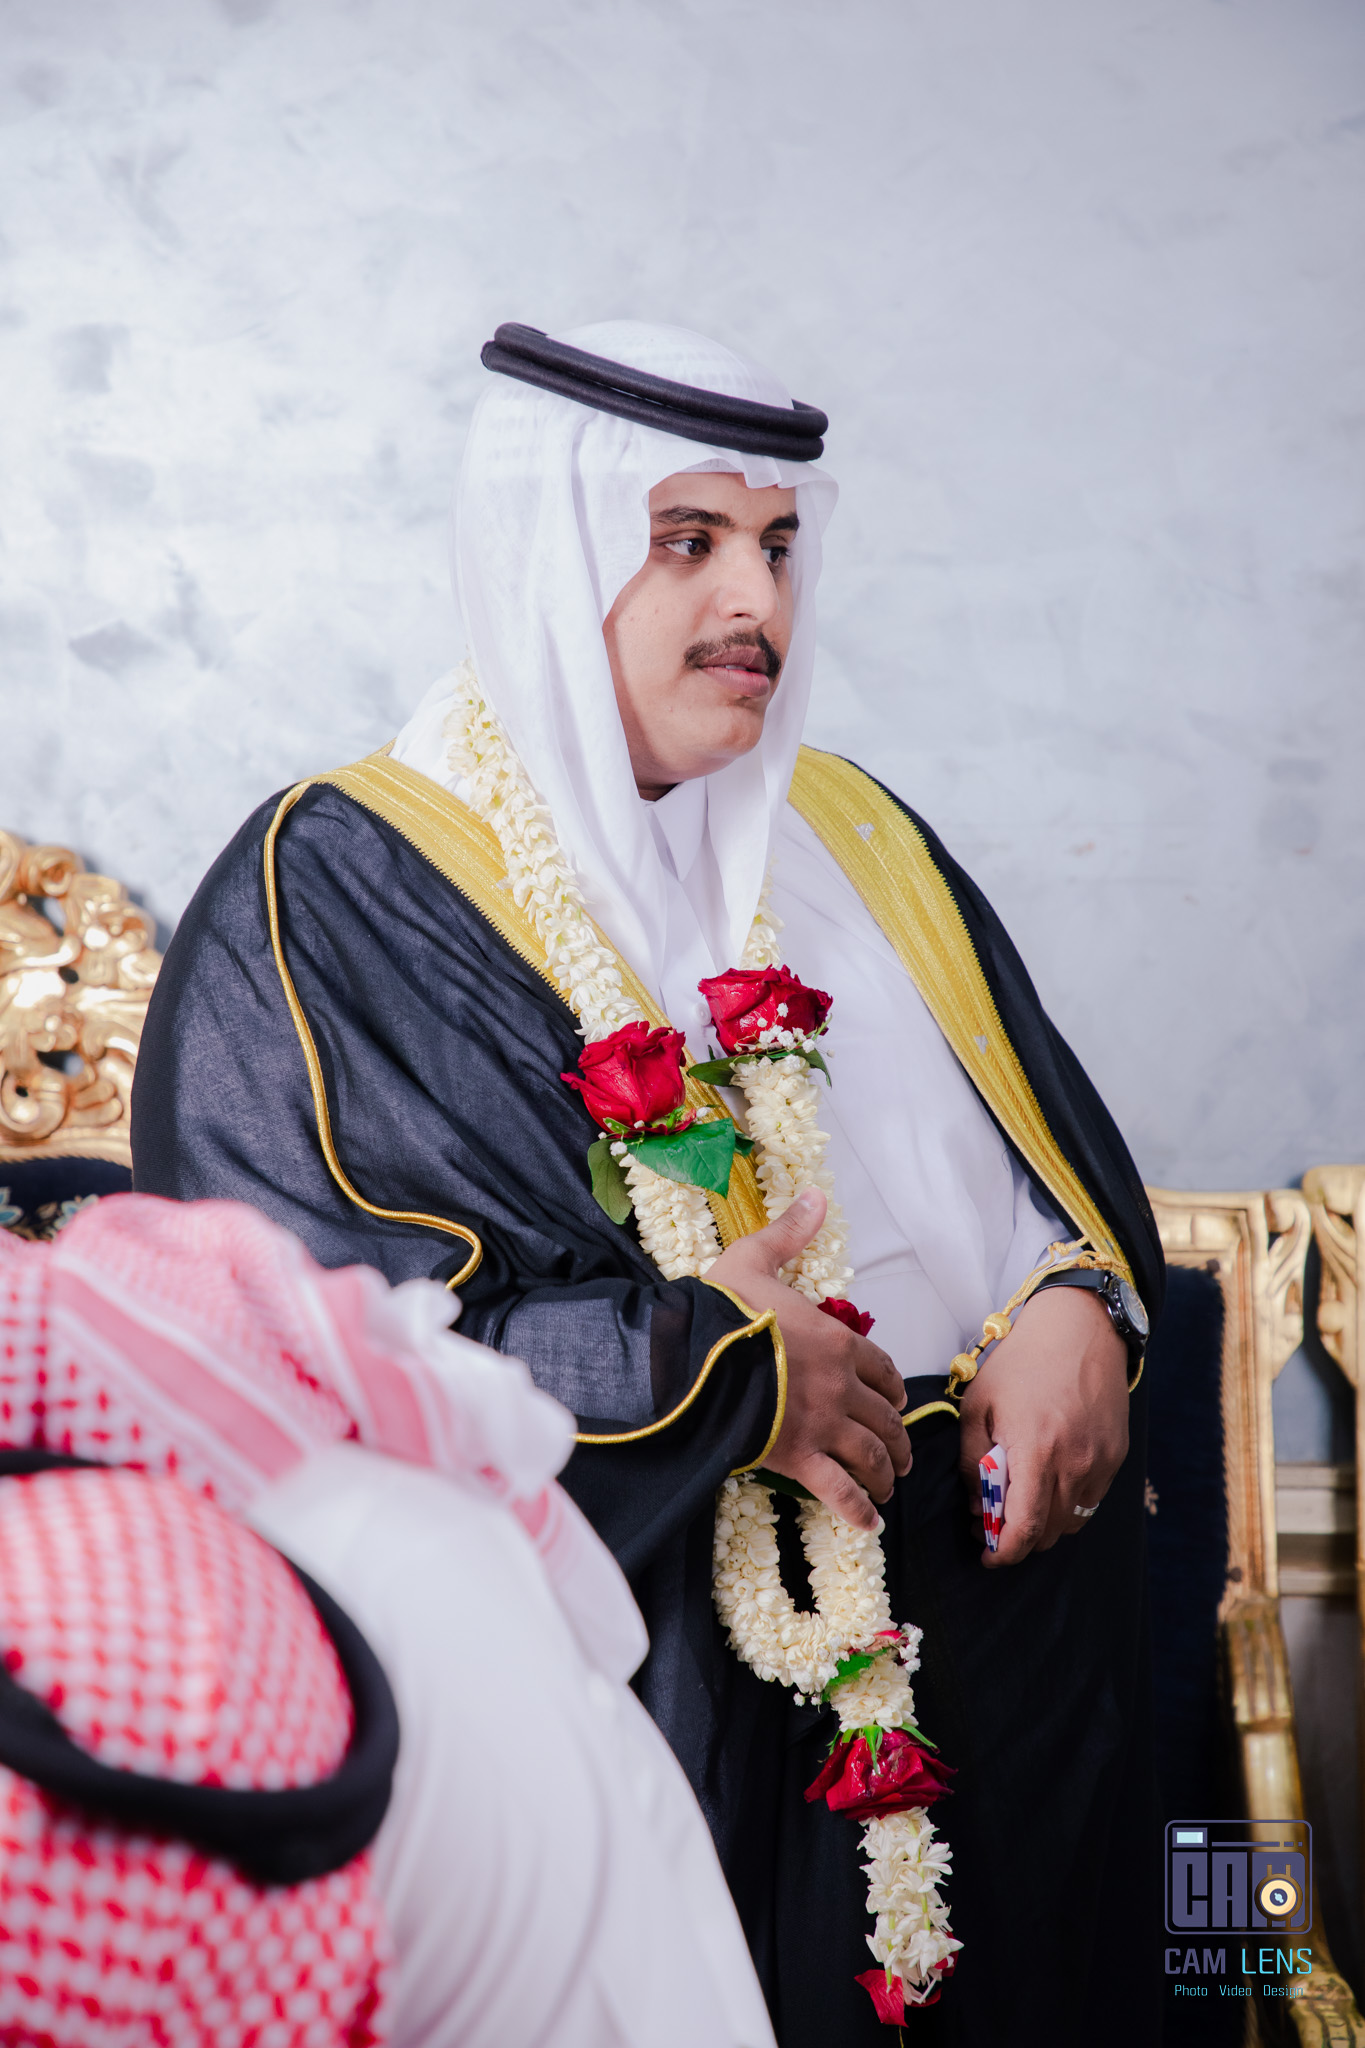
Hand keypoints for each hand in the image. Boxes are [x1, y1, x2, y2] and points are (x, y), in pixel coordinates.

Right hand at [705, 1187, 909, 1530]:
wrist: (691, 1359)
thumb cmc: (720, 1310)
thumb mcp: (755, 1260)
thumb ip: (789, 1233)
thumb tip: (814, 1195)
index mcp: (836, 1341)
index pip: (882, 1368)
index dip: (892, 1388)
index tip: (894, 1401)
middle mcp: (841, 1386)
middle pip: (885, 1418)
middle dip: (897, 1439)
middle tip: (900, 1456)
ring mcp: (823, 1425)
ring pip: (872, 1455)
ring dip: (886, 1472)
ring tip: (888, 1486)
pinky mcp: (800, 1459)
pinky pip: (839, 1492)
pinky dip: (858, 1511)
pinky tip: (869, 1525)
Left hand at [958, 1283, 1128, 1566]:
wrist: (1080, 1327)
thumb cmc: (1022, 1361)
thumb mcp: (979, 1404)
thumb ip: (972, 1459)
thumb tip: (976, 1503)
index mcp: (1036, 1452)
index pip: (1025, 1528)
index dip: (1004, 1552)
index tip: (987, 1555)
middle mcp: (1075, 1463)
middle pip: (1049, 1532)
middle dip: (1019, 1538)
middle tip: (993, 1522)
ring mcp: (1101, 1461)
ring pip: (1072, 1519)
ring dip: (1045, 1522)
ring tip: (1020, 1499)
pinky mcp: (1116, 1454)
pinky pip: (1091, 1497)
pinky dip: (1067, 1501)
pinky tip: (1048, 1477)